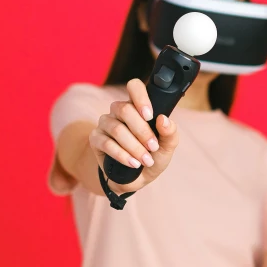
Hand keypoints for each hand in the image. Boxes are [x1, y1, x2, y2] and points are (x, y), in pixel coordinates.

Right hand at [89, 78, 179, 194]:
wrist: (137, 179)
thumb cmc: (152, 156)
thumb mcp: (167, 147)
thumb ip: (170, 133)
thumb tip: (163, 119)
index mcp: (137, 107)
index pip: (134, 87)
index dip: (141, 97)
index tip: (150, 115)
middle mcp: (118, 111)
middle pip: (124, 110)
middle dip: (142, 131)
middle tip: (153, 147)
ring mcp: (105, 124)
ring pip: (116, 128)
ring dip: (134, 146)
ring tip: (145, 160)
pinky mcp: (95, 139)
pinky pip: (106, 143)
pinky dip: (122, 155)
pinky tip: (133, 163)